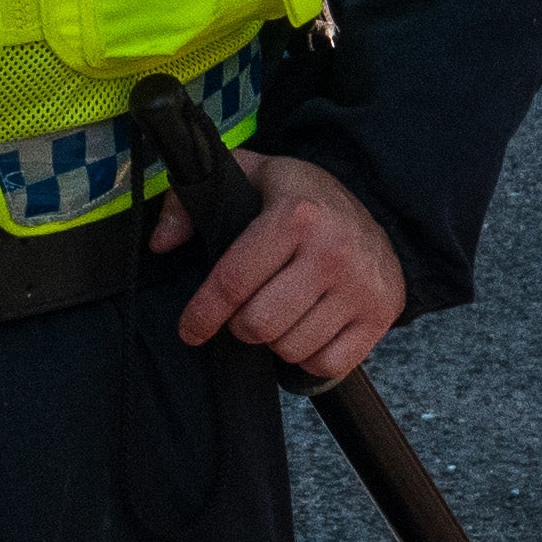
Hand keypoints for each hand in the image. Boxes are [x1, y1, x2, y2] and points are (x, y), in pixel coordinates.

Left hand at [163, 153, 408, 387]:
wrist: (379, 205)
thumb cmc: (303, 198)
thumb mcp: (248, 177)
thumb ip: (190, 202)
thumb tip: (161, 243)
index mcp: (295, 215)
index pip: (233, 281)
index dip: (202, 313)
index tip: (190, 330)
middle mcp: (331, 251)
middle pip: (259, 325)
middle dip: (241, 325)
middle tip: (247, 310)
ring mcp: (360, 286)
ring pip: (291, 348)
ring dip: (275, 340)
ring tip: (281, 313)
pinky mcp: (381, 314)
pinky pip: (326, 364)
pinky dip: (309, 357)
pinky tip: (308, 329)